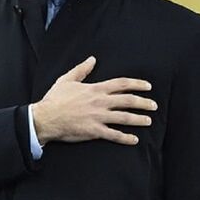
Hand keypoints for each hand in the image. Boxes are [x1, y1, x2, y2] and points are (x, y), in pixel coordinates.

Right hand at [31, 56, 156, 145]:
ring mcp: (98, 117)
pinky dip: (126, 138)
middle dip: (143, 102)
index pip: (122, 84)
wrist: (46, 118)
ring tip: (149, 121)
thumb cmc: (55, 99)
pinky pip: (114, 135)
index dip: (137, 84)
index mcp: (95, 89)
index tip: (148, 87)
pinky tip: (134, 139)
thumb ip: (82, 69)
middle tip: (154, 105)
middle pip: (128, 100)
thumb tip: (92, 59)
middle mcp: (100, 102)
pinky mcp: (94, 131)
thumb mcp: (67, 79)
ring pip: (124, 118)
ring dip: (139, 119)